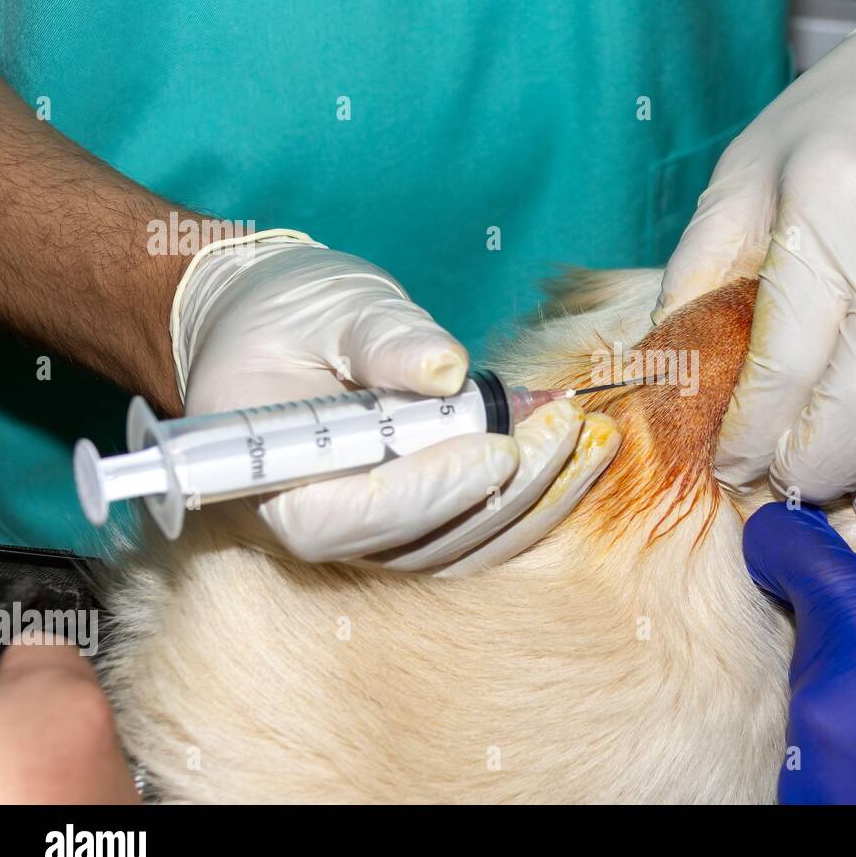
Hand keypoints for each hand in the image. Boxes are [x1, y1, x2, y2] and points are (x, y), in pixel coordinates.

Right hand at [172, 230, 619, 568]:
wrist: (289, 334)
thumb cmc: (296, 316)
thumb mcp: (333, 308)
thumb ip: (386, 340)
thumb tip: (447, 368)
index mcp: (268, 478)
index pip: (348, 515)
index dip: (429, 490)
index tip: (498, 448)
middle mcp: (319, 525)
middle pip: (419, 541)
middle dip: (505, 490)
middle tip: (564, 428)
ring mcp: (370, 539)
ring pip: (462, 548)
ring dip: (535, 499)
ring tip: (587, 435)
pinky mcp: (416, 531)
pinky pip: (480, 536)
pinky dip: (536, 502)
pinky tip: (579, 453)